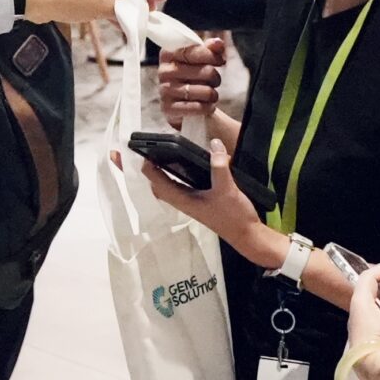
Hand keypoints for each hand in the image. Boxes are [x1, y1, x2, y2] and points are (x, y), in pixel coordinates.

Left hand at [134, 136, 266, 256]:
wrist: (247, 235)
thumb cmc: (233, 216)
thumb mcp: (227, 189)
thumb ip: (219, 166)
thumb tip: (213, 144)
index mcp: (181, 199)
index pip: (155, 180)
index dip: (144, 165)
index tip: (138, 147)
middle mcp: (181, 200)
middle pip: (155, 182)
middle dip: (143, 169)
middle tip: (132, 151)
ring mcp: (189, 200)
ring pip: (165, 184)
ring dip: (156, 170)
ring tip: (150, 152)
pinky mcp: (198, 198)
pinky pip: (178, 184)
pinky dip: (172, 173)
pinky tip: (178, 161)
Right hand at [156, 38, 227, 122]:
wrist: (182, 101)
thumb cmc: (192, 75)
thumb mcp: (199, 59)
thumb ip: (209, 48)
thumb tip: (217, 43)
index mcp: (168, 54)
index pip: (193, 51)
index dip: (212, 56)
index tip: (221, 61)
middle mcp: (164, 71)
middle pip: (205, 72)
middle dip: (215, 77)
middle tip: (214, 81)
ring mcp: (164, 90)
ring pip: (204, 91)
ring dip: (213, 94)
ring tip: (211, 95)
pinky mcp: (168, 108)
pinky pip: (196, 108)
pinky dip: (207, 107)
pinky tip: (208, 106)